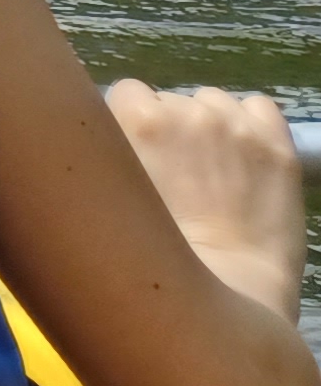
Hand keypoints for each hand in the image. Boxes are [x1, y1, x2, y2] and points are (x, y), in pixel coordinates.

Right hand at [107, 80, 305, 318]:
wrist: (228, 292)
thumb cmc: (155, 255)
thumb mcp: (109, 194)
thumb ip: (108, 153)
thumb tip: (114, 138)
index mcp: (138, 118)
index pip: (128, 93)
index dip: (133, 127)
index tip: (141, 158)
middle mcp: (186, 109)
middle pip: (172, 101)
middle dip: (173, 131)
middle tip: (177, 178)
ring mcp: (236, 124)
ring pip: (215, 102)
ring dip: (212, 128)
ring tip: (216, 173)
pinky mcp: (276, 142)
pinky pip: (260, 107)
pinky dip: (252, 125)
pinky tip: (247, 160)